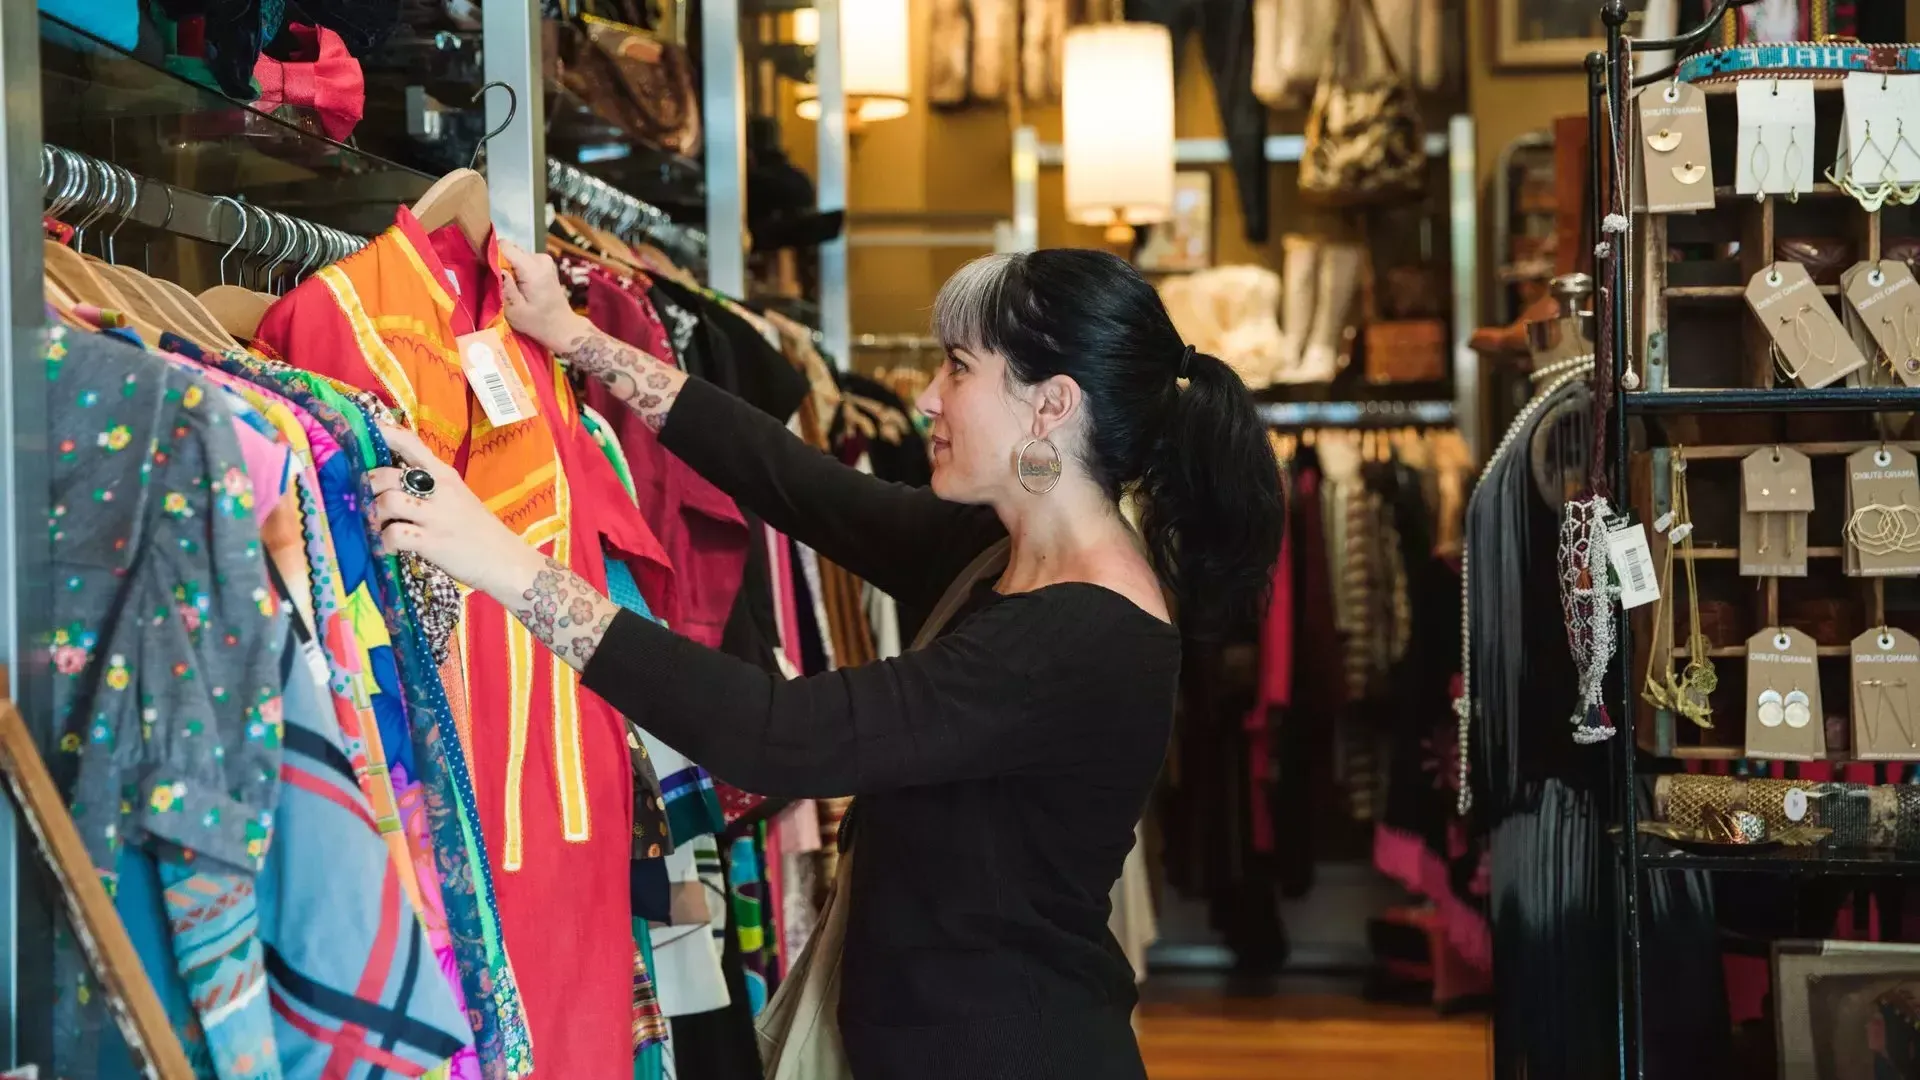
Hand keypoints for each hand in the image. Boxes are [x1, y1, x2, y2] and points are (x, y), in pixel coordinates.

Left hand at [368, 423, 543, 597]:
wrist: (506, 560)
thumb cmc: (478, 529)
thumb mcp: (457, 496)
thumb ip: (430, 483)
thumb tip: (391, 478)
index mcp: (444, 474)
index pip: (409, 442)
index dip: (381, 432)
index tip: (360, 431)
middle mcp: (439, 489)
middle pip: (386, 474)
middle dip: (366, 488)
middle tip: (363, 501)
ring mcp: (435, 516)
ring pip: (387, 501)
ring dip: (373, 515)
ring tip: (375, 526)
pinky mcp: (432, 542)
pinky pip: (394, 535)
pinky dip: (383, 542)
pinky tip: (386, 548)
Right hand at [500, 238, 590, 352]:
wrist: (562, 326)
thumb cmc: (537, 323)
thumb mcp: (515, 310)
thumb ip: (505, 287)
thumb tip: (496, 267)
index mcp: (533, 269)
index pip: (505, 246)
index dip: (493, 255)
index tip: (489, 272)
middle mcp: (540, 259)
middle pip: (510, 249)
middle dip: (501, 263)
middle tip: (501, 284)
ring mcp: (544, 259)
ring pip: (515, 254)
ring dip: (509, 268)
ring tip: (512, 288)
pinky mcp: (544, 263)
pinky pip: (523, 259)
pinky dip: (517, 270)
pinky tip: (520, 286)